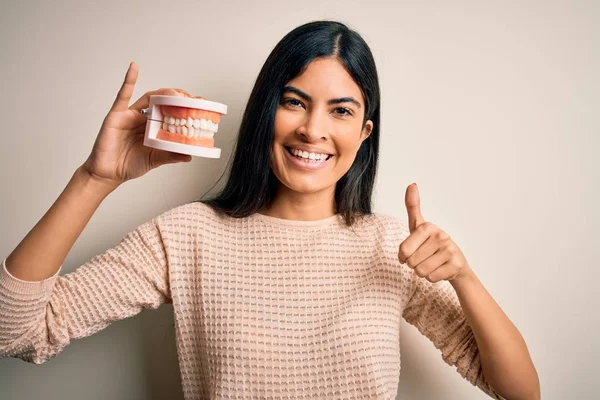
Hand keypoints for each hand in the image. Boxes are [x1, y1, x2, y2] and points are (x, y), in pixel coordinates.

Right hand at [81, 62, 194, 186]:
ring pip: (149, 98)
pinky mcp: (117, 115)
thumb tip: (189, 155)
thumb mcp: (155, 160)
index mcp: (153, 128)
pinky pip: (123, 95)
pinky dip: (128, 80)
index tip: (200, 105)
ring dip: (164, 94)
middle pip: (163, 103)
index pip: (172, 113)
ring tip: (177, 94)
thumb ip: (170, 156)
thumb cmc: (128, 165)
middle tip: (192, 100)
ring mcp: (130, 115)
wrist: (109, 173)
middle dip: (179, 99)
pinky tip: (134, 68)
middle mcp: (143, 119)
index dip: (185, 108)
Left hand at [398, 183, 472, 282]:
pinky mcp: (455, 265)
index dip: (403, 256)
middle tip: (424, 258)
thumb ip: (412, 206)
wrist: (454, 264)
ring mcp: (450, 250)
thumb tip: (412, 184)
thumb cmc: (431, 244)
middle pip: (411, 262)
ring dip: (423, 272)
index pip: (403, 250)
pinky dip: (432, 278)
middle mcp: (441, 235)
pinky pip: (431, 278)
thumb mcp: (418, 226)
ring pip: (421, 271)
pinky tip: (440, 269)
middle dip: (414, 265)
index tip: (410, 252)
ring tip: (432, 263)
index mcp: (428, 227)